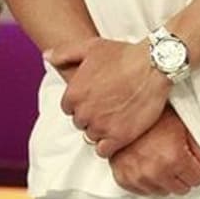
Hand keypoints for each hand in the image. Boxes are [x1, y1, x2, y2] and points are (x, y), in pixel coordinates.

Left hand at [49, 37, 169, 156]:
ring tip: (116, 119)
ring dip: (101, 130)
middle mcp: (83, 112)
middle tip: (108, 107)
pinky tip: (118, 135)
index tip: (96, 99)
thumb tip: (47, 56)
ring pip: (92, 136)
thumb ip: (64, 53)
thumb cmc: (123, 54)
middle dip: (91, 116)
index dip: (82, 103)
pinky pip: (104, 151)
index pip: (68, 108)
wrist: (153, 65)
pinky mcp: (118, 137)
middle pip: (80, 122)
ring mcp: (101, 126)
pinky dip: (109, 146)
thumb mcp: (90, 47)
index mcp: (73, 94)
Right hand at [109, 110, 199, 195]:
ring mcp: (137, 177)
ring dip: (165, 179)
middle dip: (182, 175)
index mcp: (173, 158)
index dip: (196, 168)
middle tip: (175, 157)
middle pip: (181, 189)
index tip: (190, 159)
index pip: (197, 180)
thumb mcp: (185, 129)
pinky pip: (143, 191)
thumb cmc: (155, 117)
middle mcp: (155, 171)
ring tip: (160, 159)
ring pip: (163, 192)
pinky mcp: (123, 179)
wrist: (126, 112)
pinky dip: (147, 181)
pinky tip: (147, 165)